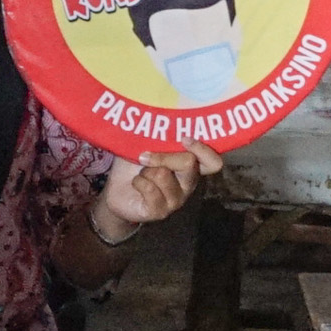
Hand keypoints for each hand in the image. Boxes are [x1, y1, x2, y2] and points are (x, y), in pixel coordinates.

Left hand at [92, 141, 221, 242]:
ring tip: (142, 173)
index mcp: (191, 167)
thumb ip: (160, 138)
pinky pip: (150, 189)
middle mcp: (188, 184)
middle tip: (144, 156)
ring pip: (164, 175)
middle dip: (163, 156)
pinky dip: (138, 182)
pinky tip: (136, 184)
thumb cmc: (135, 166)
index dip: (203, 149)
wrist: (117, 191)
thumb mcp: (147, 146)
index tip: (184, 138)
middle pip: (189, 163)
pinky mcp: (161, 211)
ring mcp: (176, 200)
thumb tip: (160, 118)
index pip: (213, 162)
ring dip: (146, 170)